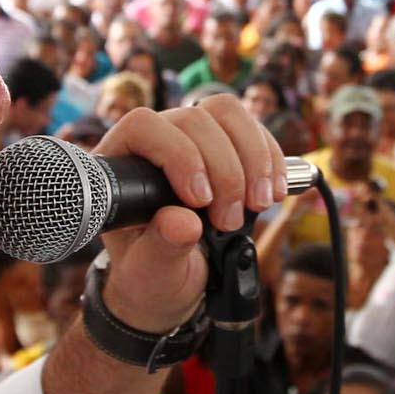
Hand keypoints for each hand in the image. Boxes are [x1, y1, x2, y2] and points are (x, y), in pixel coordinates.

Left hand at [94, 98, 286, 330]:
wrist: (174, 280)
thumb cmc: (150, 274)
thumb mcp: (151, 272)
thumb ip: (160, 248)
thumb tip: (182, 223)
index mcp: (120, 168)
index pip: (144, 127)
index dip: (179, 155)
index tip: (200, 200)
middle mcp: (154, 142)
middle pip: (194, 119)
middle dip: (224, 170)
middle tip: (229, 220)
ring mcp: (190, 138)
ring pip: (226, 113)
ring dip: (253, 157)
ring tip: (258, 204)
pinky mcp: (225, 145)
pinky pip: (252, 129)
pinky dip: (270, 159)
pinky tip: (274, 192)